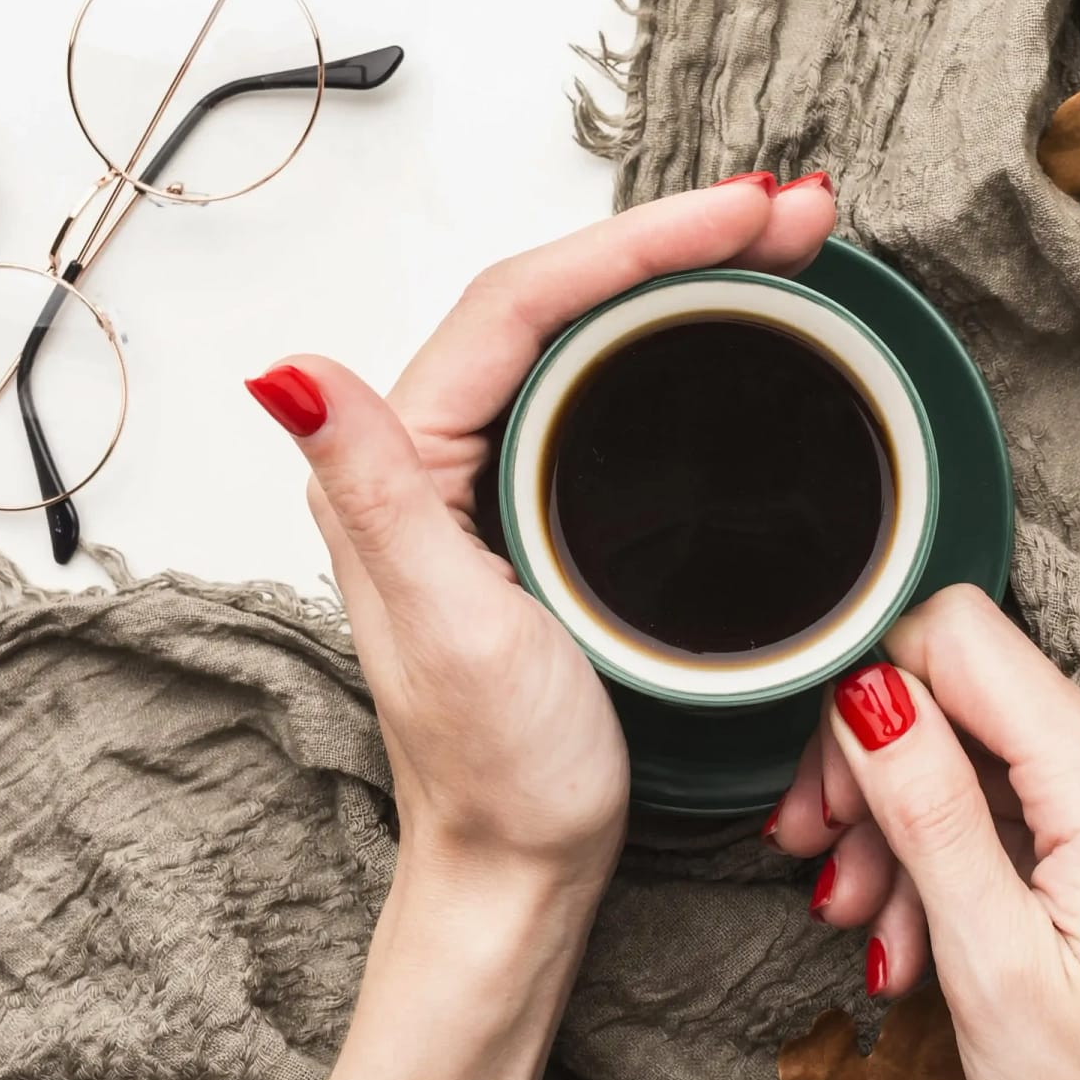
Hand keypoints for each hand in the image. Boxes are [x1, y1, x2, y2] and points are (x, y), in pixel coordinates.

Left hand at [255, 171, 840, 1079]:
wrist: (522, 867)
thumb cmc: (496, 772)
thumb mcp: (443, 627)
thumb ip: (370, 489)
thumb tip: (286, 370)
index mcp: (403, 459)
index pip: (524, 300)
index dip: (641, 240)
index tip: (746, 214)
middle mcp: (431, 453)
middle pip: (561, 294)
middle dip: (679, 237)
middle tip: (792, 212)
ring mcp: (489, 478)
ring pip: (587, 333)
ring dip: (682, 277)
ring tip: (776, 244)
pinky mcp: (538, 510)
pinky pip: (606, 389)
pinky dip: (674, 343)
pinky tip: (725, 333)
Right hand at [770, 586, 1079, 1079]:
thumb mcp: (995, 968)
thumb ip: (929, 810)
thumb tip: (865, 690)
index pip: (961, 637)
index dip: (869, 691)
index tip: (826, 790)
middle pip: (966, 693)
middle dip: (874, 770)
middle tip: (822, 863)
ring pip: (983, 754)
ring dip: (903, 827)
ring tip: (868, 927)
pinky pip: (1023, 809)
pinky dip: (955, 856)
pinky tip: (919, 935)